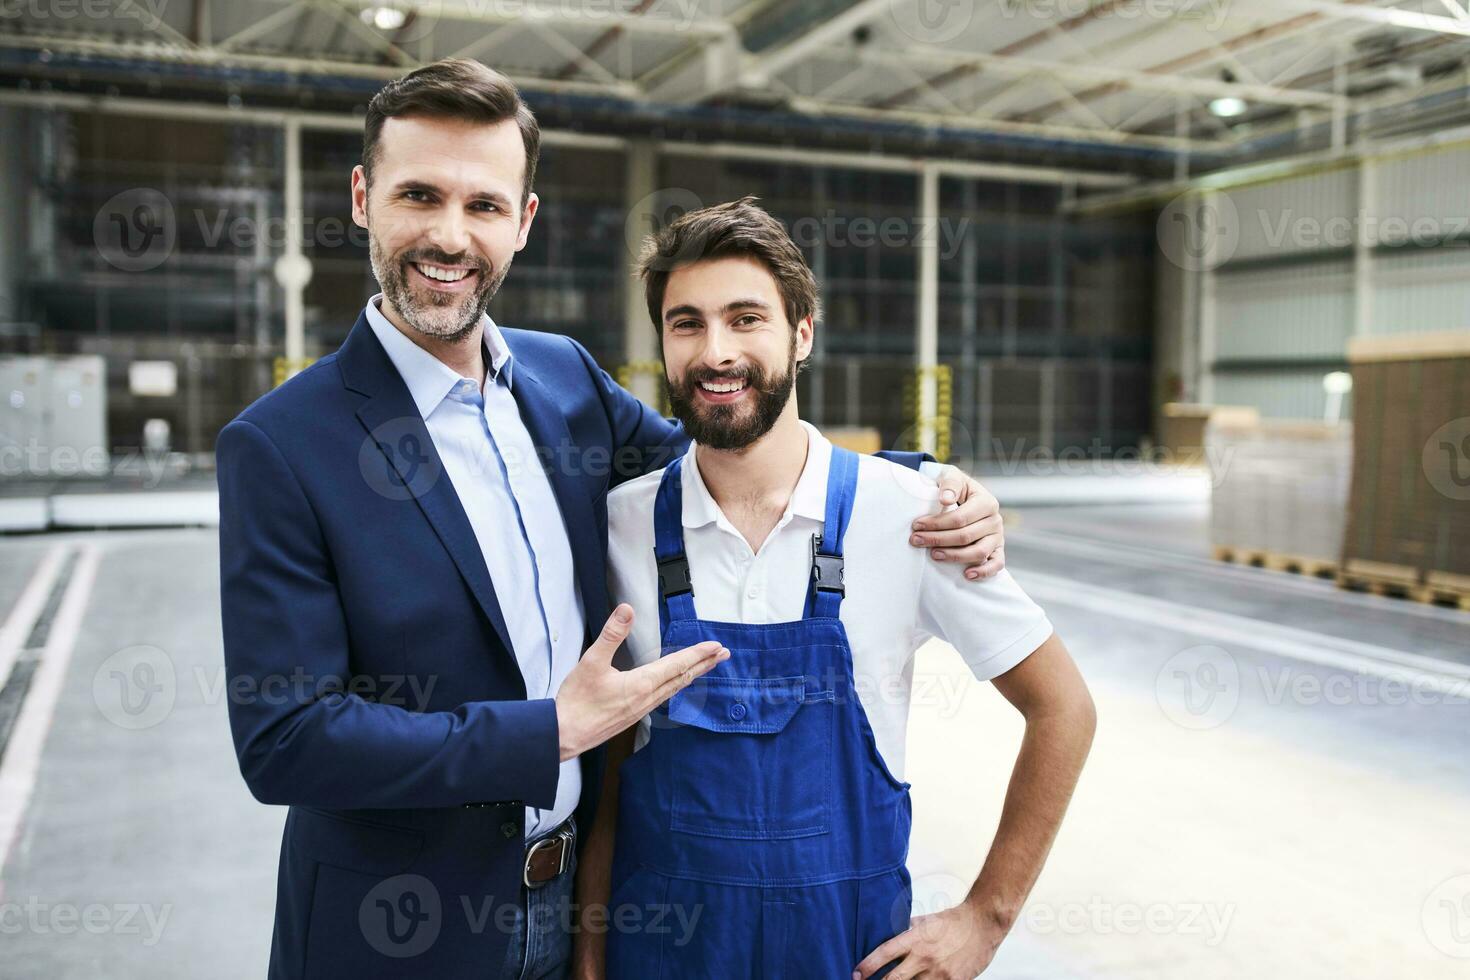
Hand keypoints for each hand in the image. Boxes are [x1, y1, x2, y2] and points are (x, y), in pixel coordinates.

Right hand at [555, 604, 726, 760]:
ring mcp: (641, 710)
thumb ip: (611, 634)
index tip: (716, 647)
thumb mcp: (591, 662)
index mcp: (640, 684)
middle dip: (704, 664)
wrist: (564, 735)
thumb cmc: (576, 701)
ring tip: (706, 667)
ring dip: (692, 675)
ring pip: (674, 689)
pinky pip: (663, 698)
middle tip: (724, 655)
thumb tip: (626, 610)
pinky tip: (675, 686)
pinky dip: (676, 687)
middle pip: (682, 678)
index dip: (697, 654)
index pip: (676, 665)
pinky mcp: (632, 716)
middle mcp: (646, 699)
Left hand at [853, 903, 1004, 979]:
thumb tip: (891, 934)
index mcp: (915, 939)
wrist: (984, 923)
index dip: (867, 966)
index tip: (856, 974)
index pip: (884, 954)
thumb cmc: (954, 920)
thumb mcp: (926, 921)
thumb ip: (908, 930)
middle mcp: (924, 957)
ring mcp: (939, 973)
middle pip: (893, 979)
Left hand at [911, 466, 1004, 580]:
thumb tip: (945, 500)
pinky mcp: (998, 550)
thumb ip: (950, 484)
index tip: (916, 526)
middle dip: (937, 539)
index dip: (936, 523)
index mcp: (986, 502)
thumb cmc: (955, 487)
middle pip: (965, 536)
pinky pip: (996, 565)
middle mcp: (995, 520)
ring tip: (934, 555)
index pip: (960, 518)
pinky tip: (966, 574)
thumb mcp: (952, 477)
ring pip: (978, 552)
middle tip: (916, 540)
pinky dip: (983, 572)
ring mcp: (997, 537)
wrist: (965, 495)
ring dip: (954, 556)